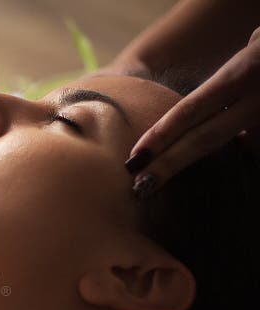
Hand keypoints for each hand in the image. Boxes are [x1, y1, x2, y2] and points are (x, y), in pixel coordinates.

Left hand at [125, 26, 259, 197]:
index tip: (134, 159)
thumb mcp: (254, 49)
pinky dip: (245, 152)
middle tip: (140, 187)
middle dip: (169, 166)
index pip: (191, 110)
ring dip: (213, 165)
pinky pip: (254, 148)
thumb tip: (208, 118)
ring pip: (238, 150)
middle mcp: (258, 98)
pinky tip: (237, 150)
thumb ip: (228, 85)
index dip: (160, 136)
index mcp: (244, 72)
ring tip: (170, 181)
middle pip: (205, 140)